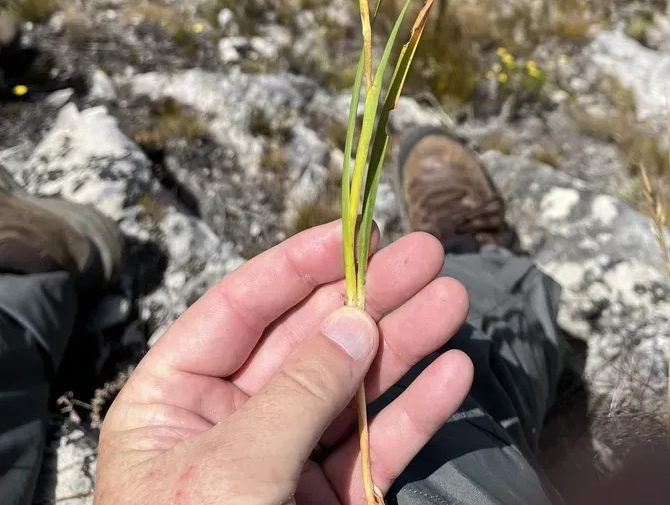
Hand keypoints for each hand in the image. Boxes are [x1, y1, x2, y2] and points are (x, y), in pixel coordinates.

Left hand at [95, 220, 471, 504]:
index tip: (356, 232)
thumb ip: (295, 395)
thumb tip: (352, 325)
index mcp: (175, 398)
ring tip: (453, 300)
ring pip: (352, 386)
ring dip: (405, 343)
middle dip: (370, 294)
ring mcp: (282, 462)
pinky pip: (374, 446)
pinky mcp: (325, 503)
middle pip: (310, 337)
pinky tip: (452, 375)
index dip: (301, 263)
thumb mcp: (229, 475)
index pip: (243, 306)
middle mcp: (230, 420)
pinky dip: (416, 412)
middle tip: (428, 254)